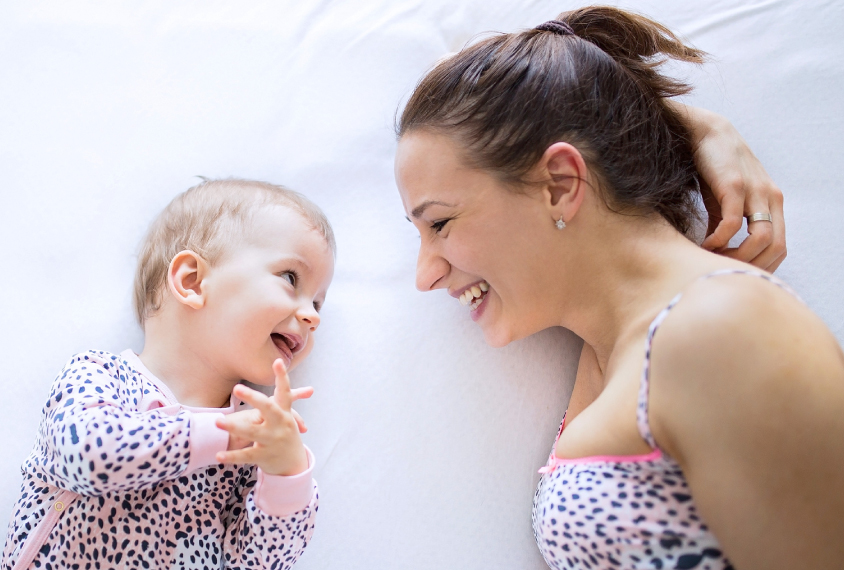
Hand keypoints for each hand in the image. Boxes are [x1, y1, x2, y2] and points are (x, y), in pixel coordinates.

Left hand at [215, 359, 313, 475]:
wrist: (295, 463)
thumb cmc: (286, 433)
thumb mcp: (287, 416)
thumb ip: (283, 396)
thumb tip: (286, 367)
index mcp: (285, 413)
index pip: (285, 392)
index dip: (282, 376)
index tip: (277, 361)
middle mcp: (281, 425)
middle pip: (268, 408)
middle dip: (253, 398)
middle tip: (237, 388)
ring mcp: (273, 441)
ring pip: (252, 432)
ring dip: (234, 427)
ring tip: (218, 422)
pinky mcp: (264, 456)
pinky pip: (245, 455)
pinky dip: (232, 456)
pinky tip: (218, 455)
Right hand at [672, 102, 786, 271]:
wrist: (705, 133)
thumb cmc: (714, 170)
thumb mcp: (725, 201)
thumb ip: (727, 225)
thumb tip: (716, 252)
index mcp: (772, 204)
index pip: (780, 248)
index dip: (760, 267)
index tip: (734, 272)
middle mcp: (770, 198)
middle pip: (777, 248)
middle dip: (751, 266)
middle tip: (724, 269)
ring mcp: (755, 191)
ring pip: (762, 239)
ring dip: (738, 256)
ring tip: (714, 258)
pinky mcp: (734, 185)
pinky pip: (734, 223)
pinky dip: (720, 240)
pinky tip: (704, 244)